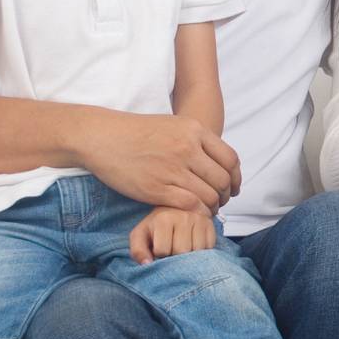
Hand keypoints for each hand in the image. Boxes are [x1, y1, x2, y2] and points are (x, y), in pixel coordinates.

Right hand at [78, 110, 240, 213]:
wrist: (102, 137)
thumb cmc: (137, 132)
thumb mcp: (174, 125)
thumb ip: (197, 140)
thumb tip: (220, 160)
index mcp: (194, 130)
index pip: (230, 159)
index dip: (236, 177)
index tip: (233, 187)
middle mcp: (187, 148)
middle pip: (222, 180)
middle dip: (225, 195)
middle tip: (219, 202)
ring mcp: (172, 169)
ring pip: (209, 195)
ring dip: (211, 207)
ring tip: (206, 209)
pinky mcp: (156, 188)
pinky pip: (190, 206)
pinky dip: (196, 212)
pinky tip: (192, 213)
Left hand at [129, 206, 218, 263]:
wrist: (174, 208)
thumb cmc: (156, 226)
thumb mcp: (140, 236)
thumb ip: (137, 251)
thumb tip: (147, 264)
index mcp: (163, 219)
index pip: (163, 251)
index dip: (160, 254)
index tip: (159, 247)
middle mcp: (184, 216)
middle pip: (182, 251)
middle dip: (175, 255)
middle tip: (172, 247)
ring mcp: (200, 219)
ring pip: (198, 251)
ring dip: (190, 255)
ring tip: (183, 245)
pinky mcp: (211, 224)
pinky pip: (209, 247)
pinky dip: (202, 250)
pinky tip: (193, 243)